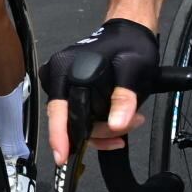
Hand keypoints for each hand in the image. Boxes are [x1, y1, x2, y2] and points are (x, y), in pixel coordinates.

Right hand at [40, 17, 160, 165]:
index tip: (61, 158)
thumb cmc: (131, 46)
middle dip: (99, 132)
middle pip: (70, 120)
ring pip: (77, 122)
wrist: (129, 33)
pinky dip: (100, 124)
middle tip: (129, 127)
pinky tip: (120, 120)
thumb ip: (125, 98)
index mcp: (66, 69)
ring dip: (104, 129)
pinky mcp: (69, 89)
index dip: (61, 136)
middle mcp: (57, 76)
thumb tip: (117, 125)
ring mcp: (61, 83)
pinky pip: (80, 116)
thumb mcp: (134, 70)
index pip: (60, 110)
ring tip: (132, 119)